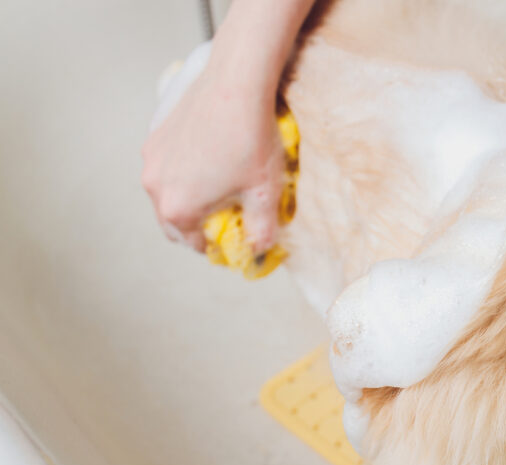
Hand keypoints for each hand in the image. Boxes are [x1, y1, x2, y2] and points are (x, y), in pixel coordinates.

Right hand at [141, 62, 283, 253]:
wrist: (235, 85)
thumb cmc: (250, 140)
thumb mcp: (265, 194)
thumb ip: (262, 231)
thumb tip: (260, 250)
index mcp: (177, 208)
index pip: (195, 244)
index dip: (219, 246)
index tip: (237, 237)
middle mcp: (154, 186)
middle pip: (175, 222)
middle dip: (199, 226)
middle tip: (228, 217)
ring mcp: (151, 160)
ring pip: (168, 194)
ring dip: (189, 199)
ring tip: (221, 187)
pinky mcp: (154, 136)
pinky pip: (166, 168)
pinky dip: (183, 174)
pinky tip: (211, 160)